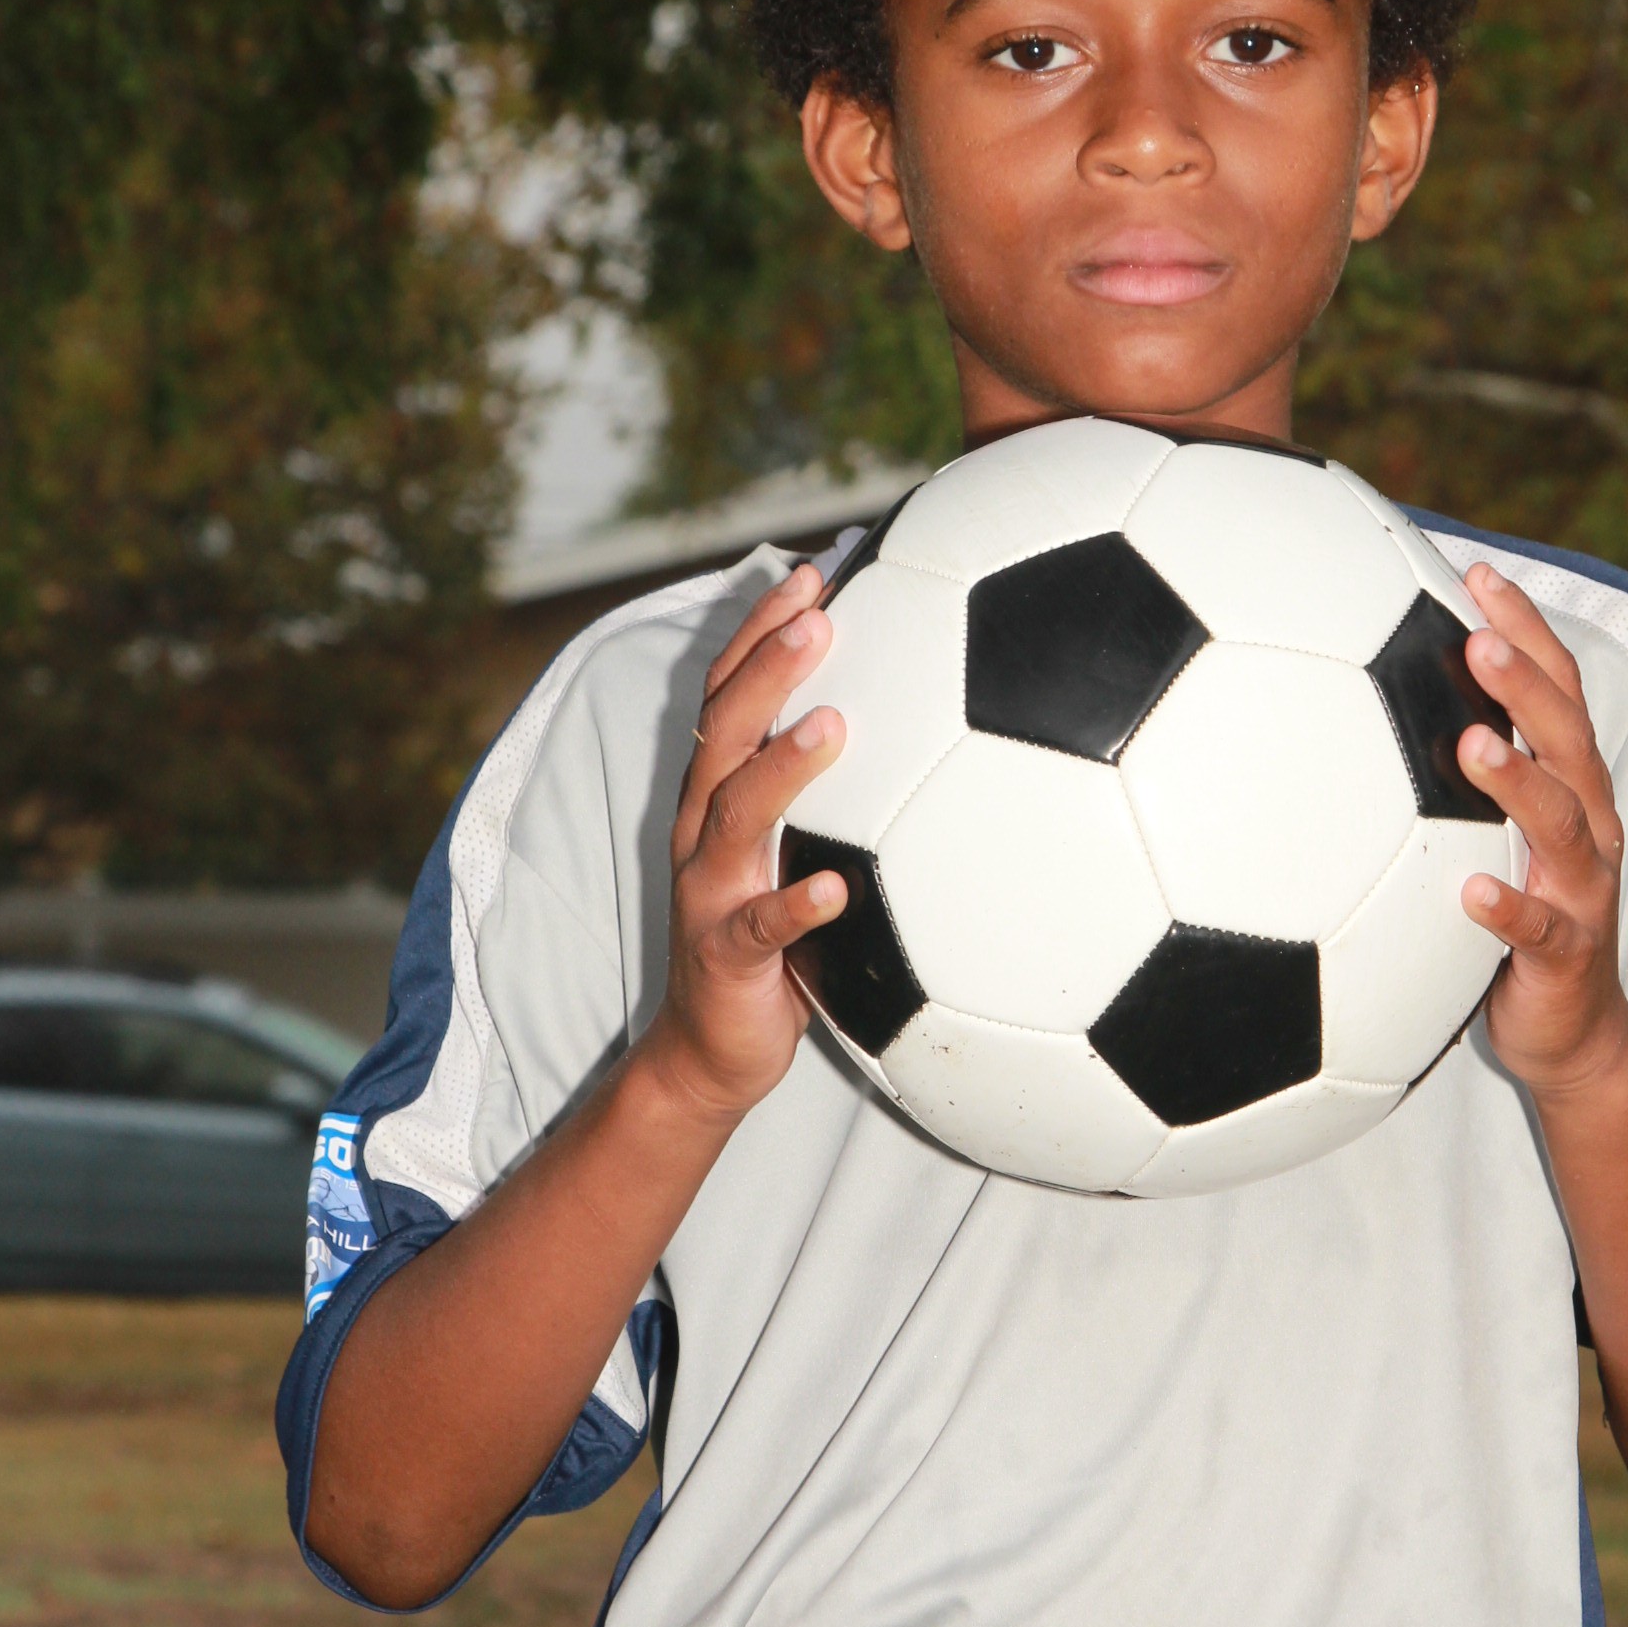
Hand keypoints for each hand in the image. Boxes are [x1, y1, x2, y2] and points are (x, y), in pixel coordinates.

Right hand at [637, 561, 849, 1129]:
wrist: (711, 1052)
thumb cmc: (775, 940)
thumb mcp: (804, 852)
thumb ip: (836, 793)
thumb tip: (923, 722)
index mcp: (721, 797)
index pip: (729, 694)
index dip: (762, 631)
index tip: (814, 574)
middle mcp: (705, 831)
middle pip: (722, 733)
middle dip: (766, 669)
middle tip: (821, 619)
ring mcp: (709, 893)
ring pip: (735, 816)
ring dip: (781, 767)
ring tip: (834, 725)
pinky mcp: (725, 958)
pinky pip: (757, 929)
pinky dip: (795, 906)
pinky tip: (838, 889)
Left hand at [1453, 566, 1627, 1105]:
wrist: (1570, 1037)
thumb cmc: (1511, 921)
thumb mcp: (1483, 837)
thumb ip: (1450, 775)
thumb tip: (1358, 702)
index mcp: (1569, 789)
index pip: (1557, 692)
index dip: (1527, 631)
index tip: (1478, 573)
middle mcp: (1587, 828)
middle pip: (1569, 739)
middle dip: (1527, 682)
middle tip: (1476, 636)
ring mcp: (1583, 890)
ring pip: (1563, 824)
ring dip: (1519, 781)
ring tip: (1472, 744)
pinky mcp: (1567, 955)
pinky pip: (1540, 928)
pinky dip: (1509, 907)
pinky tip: (1470, 892)